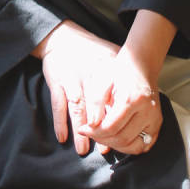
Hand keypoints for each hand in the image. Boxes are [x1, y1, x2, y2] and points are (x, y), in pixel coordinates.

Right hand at [35, 22, 119, 154]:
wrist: (65, 39)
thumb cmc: (92, 51)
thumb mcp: (113, 58)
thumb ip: (122, 79)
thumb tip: (132, 106)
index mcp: (107, 71)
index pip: (114, 100)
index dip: (116, 120)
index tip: (120, 136)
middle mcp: (90, 76)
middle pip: (96, 109)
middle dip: (100, 131)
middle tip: (104, 149)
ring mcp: (71, 80)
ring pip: (77, 110)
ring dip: (80, 132)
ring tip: (83, 149)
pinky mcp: (57, 82)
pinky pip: (58, 106)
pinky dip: (59, 122)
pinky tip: (62, 137)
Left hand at [83, 50, 162, 155]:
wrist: (140, 66)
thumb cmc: (118, 72)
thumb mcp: (101, 80)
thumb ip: (95, 102)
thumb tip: (91, 125)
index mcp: (133, 98)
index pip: (111, 127)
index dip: (94, 132)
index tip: (83, 129)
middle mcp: (148, 111)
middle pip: (123, 139)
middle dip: (102, 140)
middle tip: (91, 133)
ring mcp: (155, 119)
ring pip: (135, 147)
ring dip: (115, 146)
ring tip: (103, 135)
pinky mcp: (157, 125)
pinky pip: (144, 146)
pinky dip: (129, 146)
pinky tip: (117, 137)